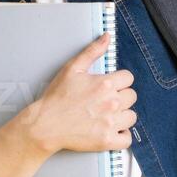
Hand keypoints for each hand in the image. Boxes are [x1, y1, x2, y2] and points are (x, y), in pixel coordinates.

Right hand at [16, 32, 135, 154]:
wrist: (45, 124)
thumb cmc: (56, 97)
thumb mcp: (72, 68)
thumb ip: (92, 51)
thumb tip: (107, 37)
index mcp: (105, 84)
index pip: (128, 78)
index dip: (119, 81)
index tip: (110, 86)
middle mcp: (111, 103)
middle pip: (132, 96)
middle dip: (121, 97)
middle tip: (106, 101)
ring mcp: (110, 123)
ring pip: (132, 117)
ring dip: (123, 116)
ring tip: (108, 115)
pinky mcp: (107, 140)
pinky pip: (127, 139)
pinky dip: (122, 136)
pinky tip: (111, 130)